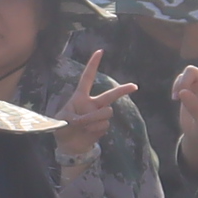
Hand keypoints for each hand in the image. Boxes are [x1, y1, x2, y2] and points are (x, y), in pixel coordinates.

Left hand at [55, 47, 136, 165]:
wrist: (69, 146)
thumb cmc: (62, 129)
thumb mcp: (63, 121)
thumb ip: (78, 118)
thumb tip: (92, 119)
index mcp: (80, 97)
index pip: (87, 78)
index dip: (93, 65)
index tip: (100, 51)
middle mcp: (92, 104)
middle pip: (110, 95)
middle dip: (123, 90)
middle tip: (135, 86)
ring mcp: (99, 115)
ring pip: (106, 113)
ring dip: (94, 120)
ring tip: (83, 126)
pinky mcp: (103, 126)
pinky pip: (104, 125)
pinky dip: (95, 129)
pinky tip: (87, 132)